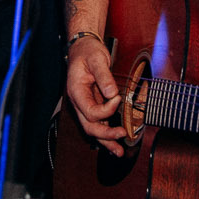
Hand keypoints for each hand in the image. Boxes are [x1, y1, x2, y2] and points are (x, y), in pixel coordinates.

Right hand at [65, 37, 125, 156]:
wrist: (84, 47)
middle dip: (106, 135)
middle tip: (122, 134)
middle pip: (89, 126)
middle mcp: (78, 101)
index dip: (106, 110)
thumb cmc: (88, 51)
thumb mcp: (97, 59)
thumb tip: (112, 93)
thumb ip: (104, 76)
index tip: (118, 98)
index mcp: (76, 91)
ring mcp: (85, 104)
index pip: (90, 110)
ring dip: (105, 141)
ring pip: (92, 129)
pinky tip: (115, 141)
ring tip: (119, 152)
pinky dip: (106, 134)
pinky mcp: (92, 104)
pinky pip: (98, 123)